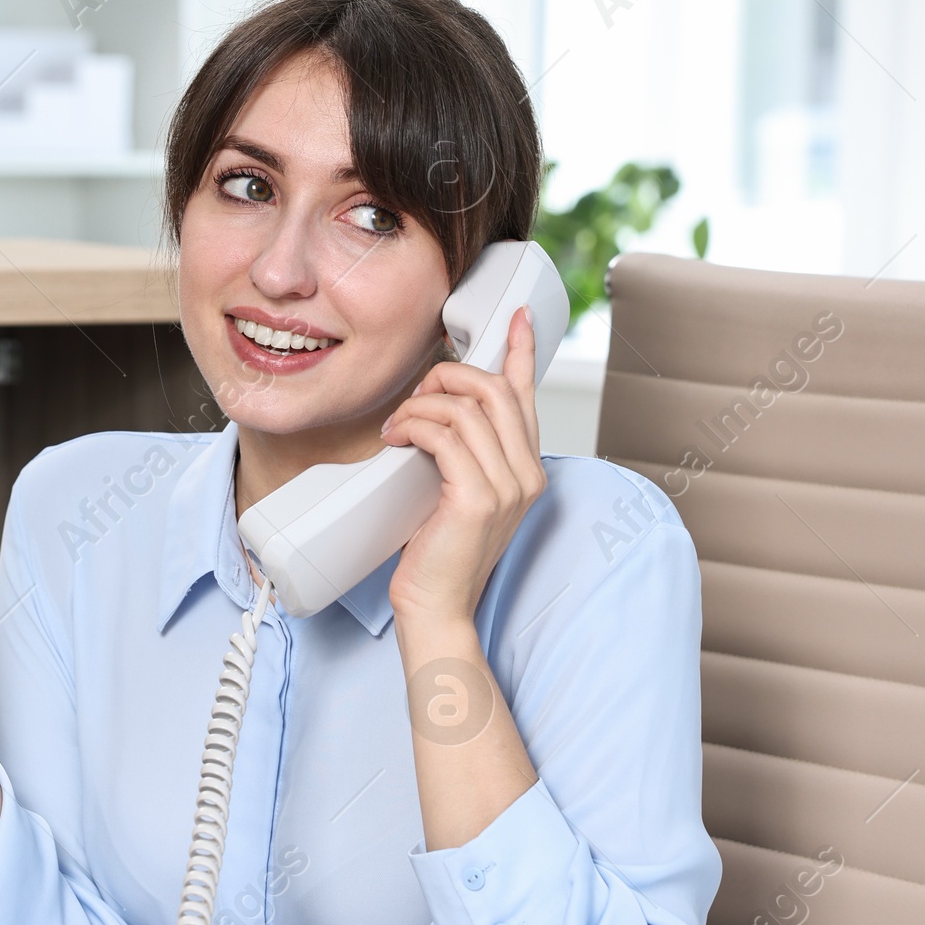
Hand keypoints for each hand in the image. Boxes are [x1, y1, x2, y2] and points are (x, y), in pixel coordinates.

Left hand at [381, 306, 545, 627]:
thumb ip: (462, 453)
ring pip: (466, 407)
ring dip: (422, 404)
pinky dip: (413, 426)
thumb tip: (438, 407)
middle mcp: (527, 474)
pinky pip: (444, 435)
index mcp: (527, 469)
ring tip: (398, 426)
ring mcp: (507, 487)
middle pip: (495, 390)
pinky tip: (396, 438)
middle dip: (449, 376)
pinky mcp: (478, 498)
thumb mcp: (457, 491)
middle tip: (416, 396)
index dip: (522, 351)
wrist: (437, 607)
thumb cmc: (439, 554)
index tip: (518, 317)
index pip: (528, 396)